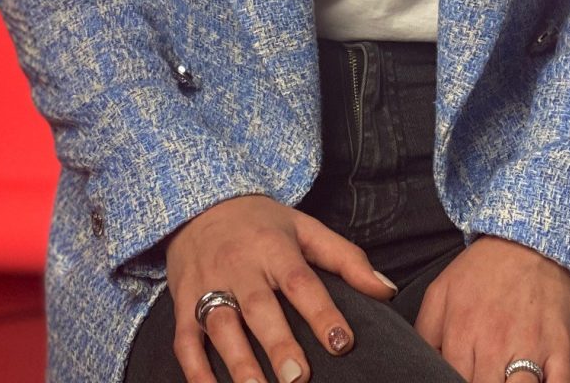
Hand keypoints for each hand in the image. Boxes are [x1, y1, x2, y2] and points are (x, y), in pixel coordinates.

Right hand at [164, 192, 397, 382]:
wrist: (200, 203)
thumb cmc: (262, 224)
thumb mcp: (306, 228)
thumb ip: (347, 259)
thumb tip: (386, 291)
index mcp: (274, 247)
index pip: (301, 280)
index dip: (321, 311)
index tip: (341, 342)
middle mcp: (240, 266)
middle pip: (259, 307)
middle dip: (278, 344)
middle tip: (298, 379)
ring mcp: (208, 285)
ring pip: (221, 326)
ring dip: (238, 363)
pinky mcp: (183, 302)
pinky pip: (186, 341)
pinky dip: (195, 371)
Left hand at [414, 233, 569, 382]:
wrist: (531, 240)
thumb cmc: (485, 269)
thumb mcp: (441, 292)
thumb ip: (425, 333)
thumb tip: (421, 365)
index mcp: (461, 334)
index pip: (452, 382)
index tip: (464, 376)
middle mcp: (494, 346)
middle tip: (484, 377)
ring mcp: (530, 349)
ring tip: (506, 382)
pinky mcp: (561, 349)